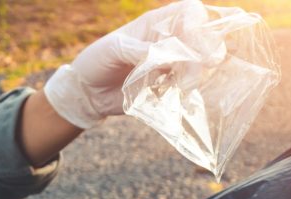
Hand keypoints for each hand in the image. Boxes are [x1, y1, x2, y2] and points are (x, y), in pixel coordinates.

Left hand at [43, 0, 206, 128]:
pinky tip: (177, 96)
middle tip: (190, 75)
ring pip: (200, 65)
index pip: (189, 11)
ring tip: (181, 88)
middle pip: (202, 39)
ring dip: (196, 76)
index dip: (197, 21)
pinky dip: (187, 91)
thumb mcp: (114, 50)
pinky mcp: (169, 86)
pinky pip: (188, 87)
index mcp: (155, 24)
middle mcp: (168, 42)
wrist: (88, 92)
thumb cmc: (97, 61)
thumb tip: (169, 57)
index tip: (191, 39)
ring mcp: (171, 65)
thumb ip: (141, 51)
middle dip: (202, 54)